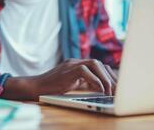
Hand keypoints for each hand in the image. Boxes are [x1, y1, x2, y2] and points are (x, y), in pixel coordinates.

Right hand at [0, 59, 117, 100]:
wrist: (35, 87)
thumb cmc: (52, 89)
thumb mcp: (71, 84)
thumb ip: (84, 83)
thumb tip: (101, 88)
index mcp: (78, 64)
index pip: (99, 66)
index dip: (109, 75)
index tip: (117, 86)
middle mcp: (76, 62)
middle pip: (99, 64)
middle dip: (110, 77)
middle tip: (118, 90)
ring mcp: (71, 64)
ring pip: (94, 64)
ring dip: (105, 78)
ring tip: (110, 91)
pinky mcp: (67, 69)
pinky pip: (84, 71)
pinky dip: (95, 80)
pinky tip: (100, 89)